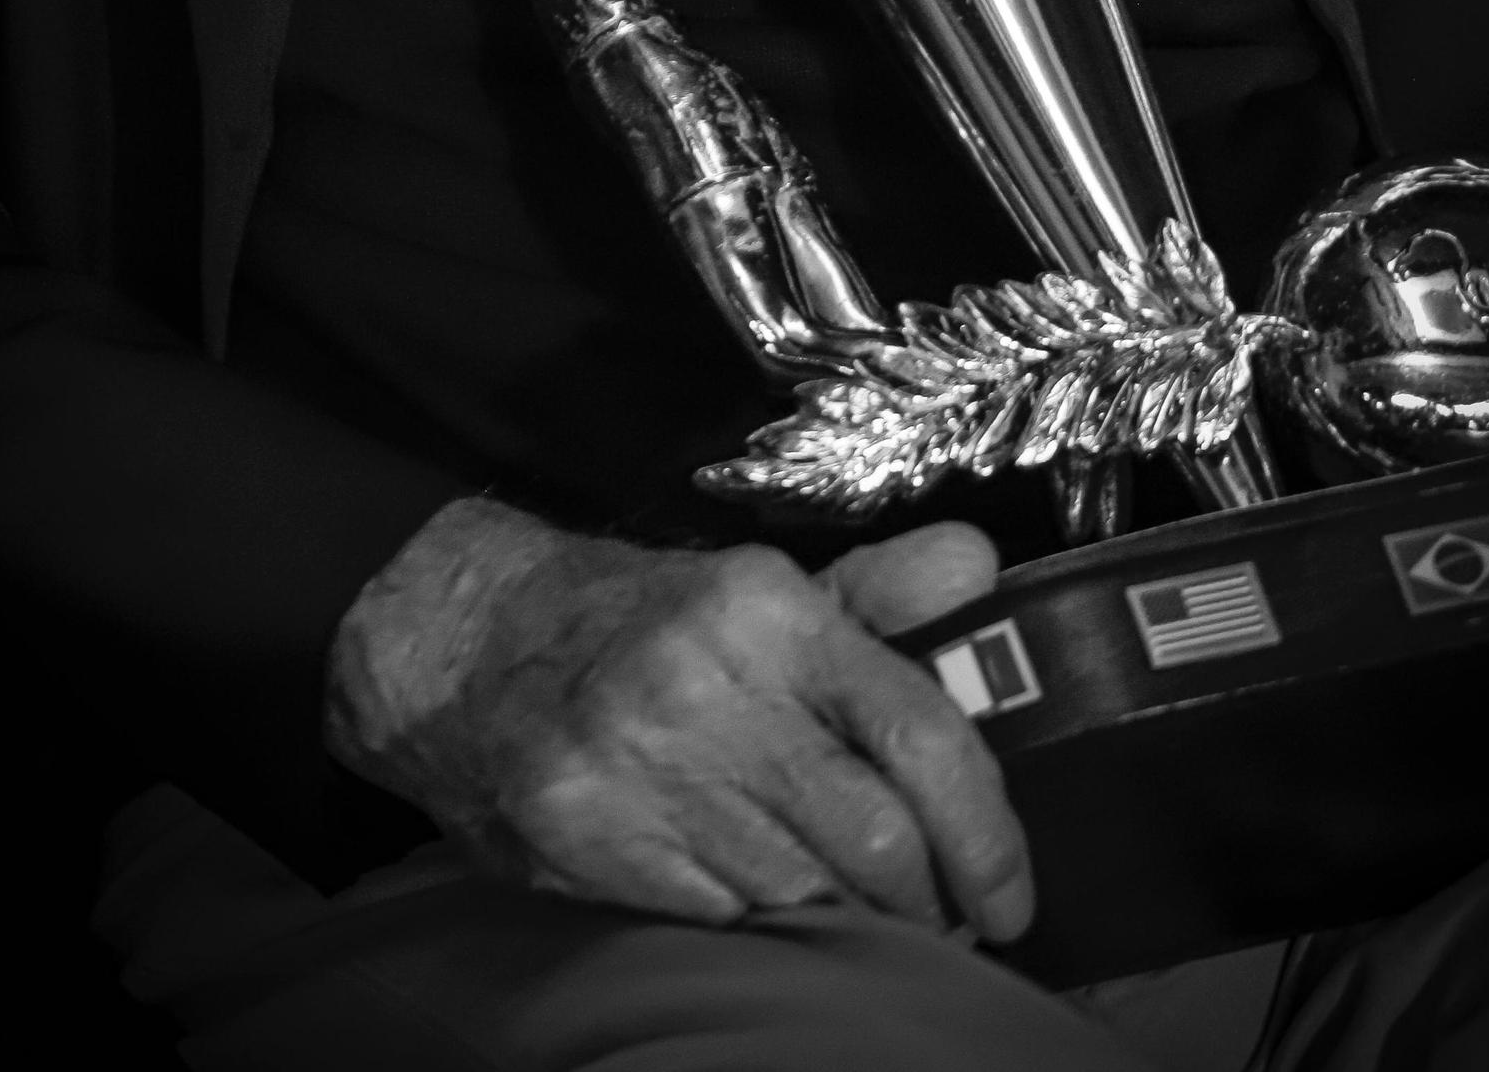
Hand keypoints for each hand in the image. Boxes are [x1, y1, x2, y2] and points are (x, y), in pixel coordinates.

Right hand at [325, 499, 1032, 938]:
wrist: (474, 645)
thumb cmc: (649, 622)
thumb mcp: (766, 590)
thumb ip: (883, 589)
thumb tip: (984, 566)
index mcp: (770, 610)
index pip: (918, 730)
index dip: (987, 830)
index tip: (1014, 894)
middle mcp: (709, 685)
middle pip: (874, 839)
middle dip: (927, 898)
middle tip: (945, 913)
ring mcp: (643, 768)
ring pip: (801, 893)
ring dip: (846, 915)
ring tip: (854, 899)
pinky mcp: (589, 839)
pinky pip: (720, 918)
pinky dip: (758, 922)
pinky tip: (759, 893)